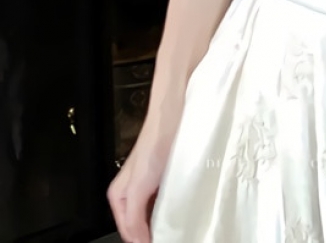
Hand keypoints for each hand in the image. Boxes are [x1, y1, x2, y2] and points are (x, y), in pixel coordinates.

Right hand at [107, 111, 179, 242]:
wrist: (172, 118)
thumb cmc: (154, 147)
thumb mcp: (138, 187)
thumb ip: (134, 217)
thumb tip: (140, 242)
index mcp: (119, 197)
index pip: (128, 232)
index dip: (142, 242)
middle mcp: (132, 192)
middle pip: (140, 224)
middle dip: (152, 234)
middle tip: (171, 238)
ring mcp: (150, 185)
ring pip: (154, 213)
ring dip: (163, 223)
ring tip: (177, 231)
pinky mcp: (166, 177)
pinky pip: (167, 201)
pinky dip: (173, 210)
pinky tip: (183, 214)